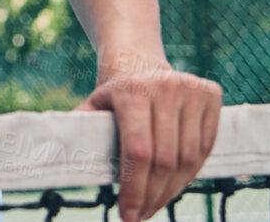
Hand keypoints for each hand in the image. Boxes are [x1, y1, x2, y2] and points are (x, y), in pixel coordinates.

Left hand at [75, 60, 221, 221]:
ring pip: (188, 159)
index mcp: (132, 91)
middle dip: (152, 196)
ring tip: (155, 205)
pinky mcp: (211, 95)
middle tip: (140, 216)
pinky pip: (206, 148)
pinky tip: (174, 186)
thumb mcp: (94, 106)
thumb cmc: (114, 95)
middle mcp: (164, 87)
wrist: (141, 63)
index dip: (134, 188)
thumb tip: (58, 157)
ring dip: (172, 190)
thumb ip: (82, 130)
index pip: (137, 151)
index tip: (127, 215)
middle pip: (164, 160)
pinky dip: (191, 174)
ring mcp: (191, 90)